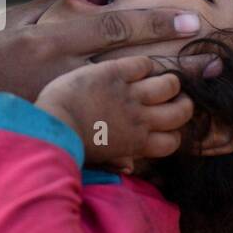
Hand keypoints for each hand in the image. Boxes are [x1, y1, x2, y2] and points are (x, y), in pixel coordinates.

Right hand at [0, 0, 218, 204]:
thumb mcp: (10, 23)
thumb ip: (58, 4)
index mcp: (47, 42)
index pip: (112, 27)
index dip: (156, 24)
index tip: (194, 22)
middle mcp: (58, 77)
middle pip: (129, 68)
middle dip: (176, 65)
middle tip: (216, 61)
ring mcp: (57, 112)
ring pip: (124, 105)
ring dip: (162, 101)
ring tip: (197, 97)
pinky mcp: (52, 139)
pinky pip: (104, 139)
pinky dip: (133, 136)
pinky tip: (160, 134)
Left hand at [36, 56, 192, 166]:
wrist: (50, 126)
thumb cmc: (69, 145)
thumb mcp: (98, 159)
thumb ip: (117, 160)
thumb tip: (130, 168)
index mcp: (136, 143)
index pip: (173, 141)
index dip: (174, 132)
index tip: (165, 125)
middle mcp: (139, 119)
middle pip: (181, 112)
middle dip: (183, 104)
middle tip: (173, 99)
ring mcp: (128, 95)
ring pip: (169, 85)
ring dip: (168, 81)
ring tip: (158, 79)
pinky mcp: (114, 73)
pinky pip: (144, 64)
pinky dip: (145, 64)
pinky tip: (135, 68)